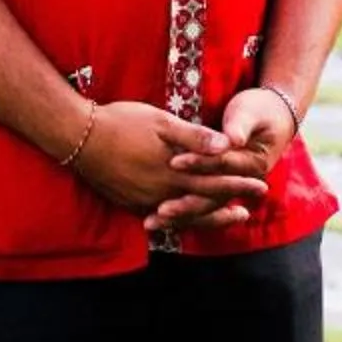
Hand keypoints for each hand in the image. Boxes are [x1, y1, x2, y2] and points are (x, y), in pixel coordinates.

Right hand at [69, 100, 269, 230]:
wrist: (79, 137)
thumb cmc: (122, 122)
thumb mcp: (161, 121)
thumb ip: (195, 136)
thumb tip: (227, 146)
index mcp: (173, 170)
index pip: (215, 181)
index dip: (239, 184)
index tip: (262, 185)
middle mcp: (162, 192)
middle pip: (204, 201)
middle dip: (231, 201)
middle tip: (254, 203)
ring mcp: (145, 201)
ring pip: (185, 215)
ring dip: (210, 215)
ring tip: (230, 216)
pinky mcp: (130, 204)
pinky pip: (161, 219)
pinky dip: (180, 220)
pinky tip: (187, 219)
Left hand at [158, 86, 298, 229]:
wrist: (270, 118)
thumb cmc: (258, 110)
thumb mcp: (250, 113)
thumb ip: (239, 125)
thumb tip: (232, 139)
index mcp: (253, 163)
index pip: (222, 166)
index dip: (199, 164)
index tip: (174, 163)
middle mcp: (243, 182)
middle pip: (211, 196)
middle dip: (185, 204)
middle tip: (160, 211)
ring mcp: (230, 188)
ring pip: (203, 206)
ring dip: (179, 216)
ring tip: (152, 223)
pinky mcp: (218, 188)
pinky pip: (197, 205)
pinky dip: (178, 214)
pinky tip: (153, 220)